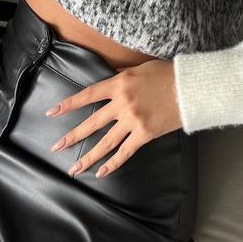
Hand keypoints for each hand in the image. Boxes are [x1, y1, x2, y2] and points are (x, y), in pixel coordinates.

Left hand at [45, 58, 182, 178]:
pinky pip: (125, 152)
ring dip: (88, 157)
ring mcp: (132, 121)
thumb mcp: (140, 69)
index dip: (68, 104)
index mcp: (118, 84)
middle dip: (72, 136)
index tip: (52, 112)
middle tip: (56, 147)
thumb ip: (122, 77)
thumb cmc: (168, 74)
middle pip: (91, 123)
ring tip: (74, 168)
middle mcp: (121, 103)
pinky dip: (113, 164)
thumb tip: (111, 80)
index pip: (87, 95)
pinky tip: (101, 172)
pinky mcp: (145, 134)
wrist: (190, 87)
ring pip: (105, 142)